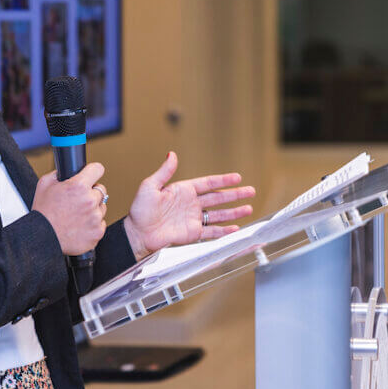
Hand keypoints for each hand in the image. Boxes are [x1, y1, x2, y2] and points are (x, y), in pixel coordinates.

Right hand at [32, 163, 107, 255]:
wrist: (42, 238)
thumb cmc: (43, 213)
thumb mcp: (45, 184)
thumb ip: (59, 174)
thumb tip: (68, 170)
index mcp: (78, 186)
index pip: (98, 169)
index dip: (93, 171)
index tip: (92, 174)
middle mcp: (89, 201)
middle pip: (101, 190)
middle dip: (91, 193)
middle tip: (78, 200)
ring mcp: (95, 218)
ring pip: (102, 208)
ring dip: (93, 209)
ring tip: (77, 215)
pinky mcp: (97, 232)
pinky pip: (101, 224)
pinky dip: (93, 225)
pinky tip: (80, 226)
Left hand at [125, 152, 254, 257]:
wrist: (137, 233)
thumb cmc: (140, 210)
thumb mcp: (150, 186)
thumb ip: (164, 172)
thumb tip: (172, 154)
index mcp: (183, 190)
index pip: (208, 183)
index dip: (223, 180)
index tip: (237, 177)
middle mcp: (191, 204)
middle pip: (218, 197)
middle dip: (235, 195)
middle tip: (250, 191)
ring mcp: (193, 219)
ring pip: (218, 214)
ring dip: (234, 212)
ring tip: (249, 209)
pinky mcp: (192, 234)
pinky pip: (211, 232)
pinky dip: (223, 231)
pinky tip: (235, 229)